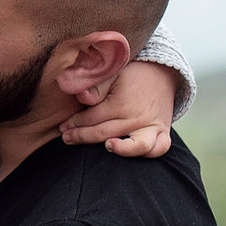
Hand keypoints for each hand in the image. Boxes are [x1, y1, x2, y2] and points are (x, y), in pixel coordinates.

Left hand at [59, 63, 180, 157]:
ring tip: (104, 147)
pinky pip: (158, 149)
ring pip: (135, 146)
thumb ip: (95, 86)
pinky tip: (131, 152)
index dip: (74, 123)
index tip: (62, 127)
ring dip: (119, 150)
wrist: (161, 71)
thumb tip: (80, 96)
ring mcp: (151, 126)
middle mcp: (137, 117)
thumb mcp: (112, 72)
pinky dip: (148, 154)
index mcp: (121, 103)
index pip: (91, 118)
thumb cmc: (131, 73)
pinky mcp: (162, 131)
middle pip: (104, 133)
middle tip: (66, 138)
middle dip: (82, 136)